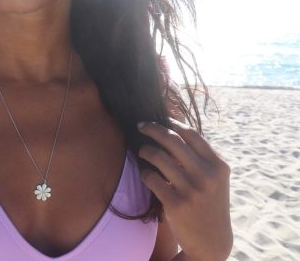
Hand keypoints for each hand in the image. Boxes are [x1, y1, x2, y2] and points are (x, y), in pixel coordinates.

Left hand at [137, 119, 232, 260]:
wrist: (211, 240)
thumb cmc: (209, 203)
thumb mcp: (215, 178)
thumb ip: (201, 156)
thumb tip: (173, 127)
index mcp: (218, 166)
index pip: (191, 134)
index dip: (172, 122)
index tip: (159, 118)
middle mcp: (207, 176)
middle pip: (172, 140)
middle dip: (152, 128)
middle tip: (140, 125)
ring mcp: (192, 190)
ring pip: (158, 157)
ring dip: (145, 151)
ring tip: (142, 151)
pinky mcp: (176, 204)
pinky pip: (151, 178)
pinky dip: (145, 173)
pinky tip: (146, 174)